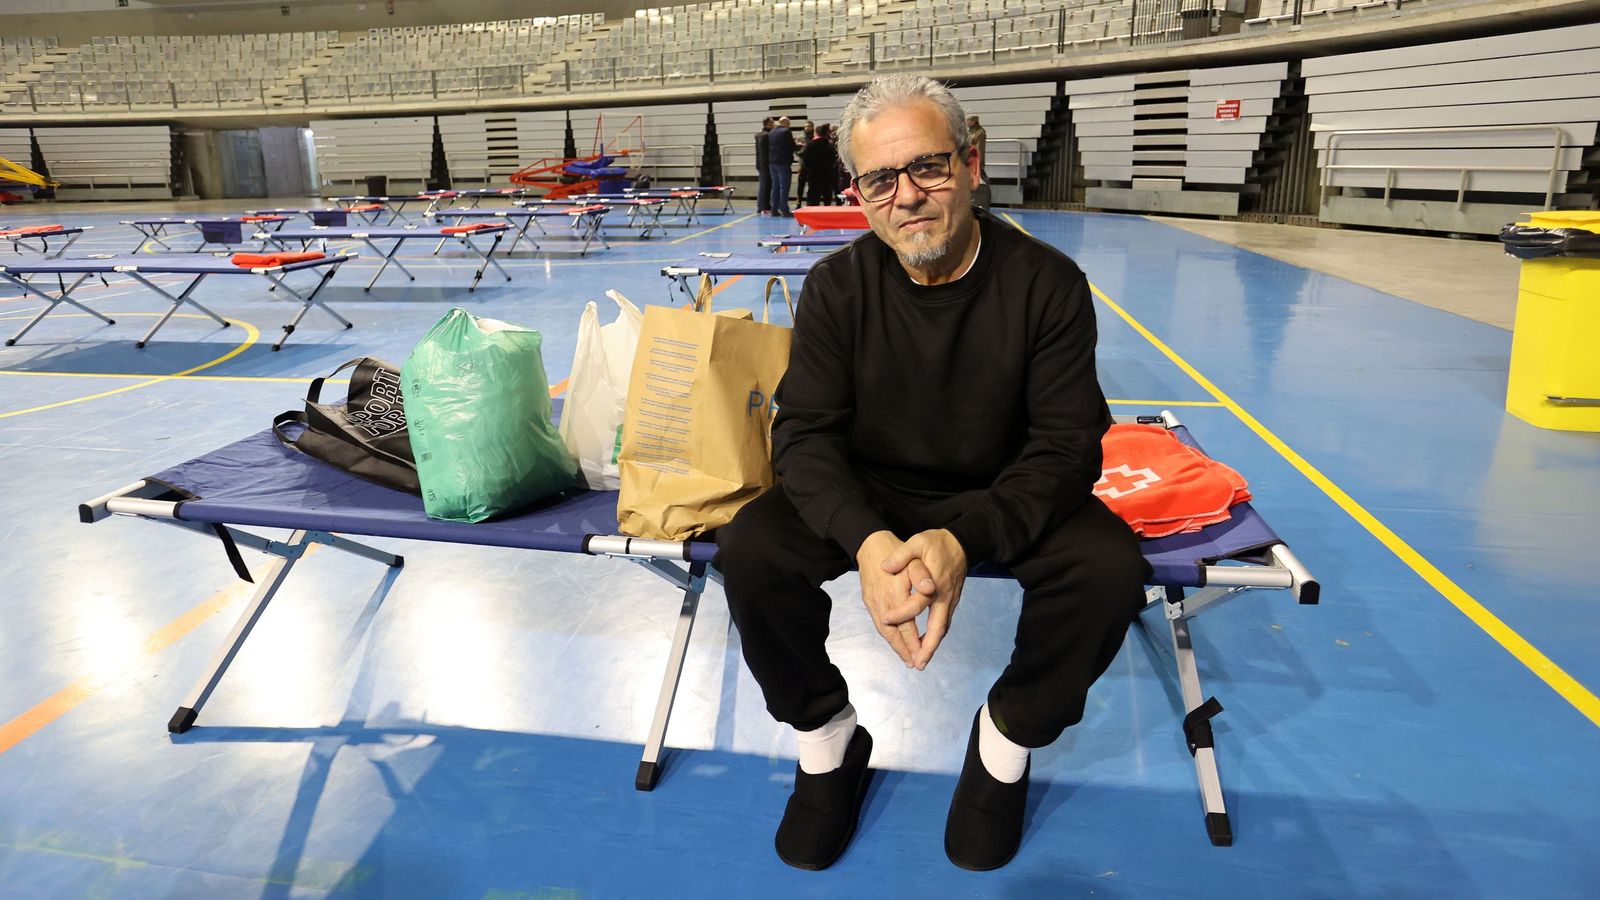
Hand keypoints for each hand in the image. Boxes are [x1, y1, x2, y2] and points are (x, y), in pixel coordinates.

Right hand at [855, 530, 920, 666]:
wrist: (870, 543)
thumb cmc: (895, 549)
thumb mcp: (912, 556)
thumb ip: (921, 574)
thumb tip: (930, 588)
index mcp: (895, 593)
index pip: (907, 625)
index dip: (915, 643)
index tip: (923, 656)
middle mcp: (883, 602)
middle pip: (894, 633)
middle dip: (905, 650)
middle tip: (915, 664)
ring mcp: (873, 603)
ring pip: (885, 631)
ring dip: (896, 645)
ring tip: (906, 658)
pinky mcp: (869, 601)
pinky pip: (878, 623)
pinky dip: (888, 635)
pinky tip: (895, 641)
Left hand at [879, 529, 967, 669]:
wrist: (961, 542)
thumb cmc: (937, 542)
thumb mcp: (918, 542)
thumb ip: (902, 555)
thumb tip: (885, 566)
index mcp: (934, 583)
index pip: (916, 604)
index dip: (900, 614)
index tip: (885, 620)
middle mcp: (944, 597)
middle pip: (938, 628)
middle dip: (928, 647)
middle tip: (918, 664)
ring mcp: (950, 601)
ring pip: (942, 628)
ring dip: (932, 646)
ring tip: (921, 661)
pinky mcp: (952, 601)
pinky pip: (944, 623)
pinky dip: (936, 636)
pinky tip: (927, 644)